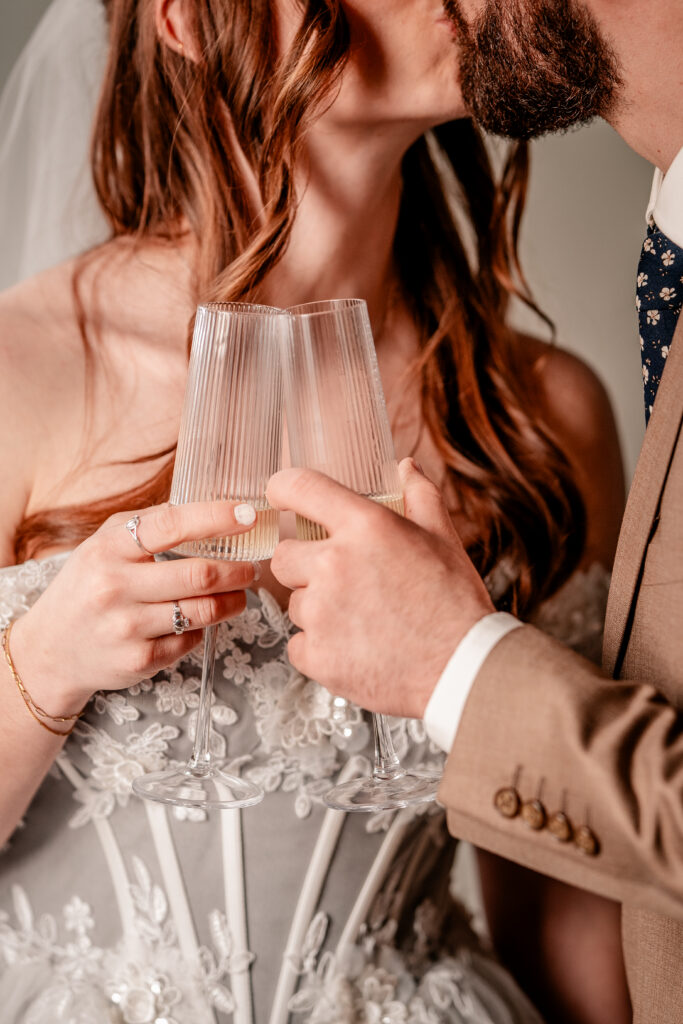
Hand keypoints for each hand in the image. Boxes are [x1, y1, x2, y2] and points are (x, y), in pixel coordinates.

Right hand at [9, 501, 257, 715]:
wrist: (49, 650)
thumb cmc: (86, 587)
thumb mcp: (103, 545)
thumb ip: (147, 524)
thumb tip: (203, 507)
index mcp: (109, 549)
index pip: (171, 525)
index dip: (216, 519)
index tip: (247, 515)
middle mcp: (115, 587)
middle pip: (200, 574)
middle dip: (238, 569)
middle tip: (251, 566)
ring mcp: (127, 628)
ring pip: (204, 611)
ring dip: (233, 600)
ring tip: (239, 593)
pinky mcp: (139, 661)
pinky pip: (191, 640)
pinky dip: (204, 628)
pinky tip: (202, 620)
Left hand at [267, 459, 493, 718]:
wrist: (463, 667)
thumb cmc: (454, 602)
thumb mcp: (443, 537)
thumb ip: (419, 496)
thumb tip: (405, 467)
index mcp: (364, 526)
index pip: (298, 487)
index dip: (283, 489)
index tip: (281, 496)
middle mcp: (334, 564)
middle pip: (283, 556)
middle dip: (304, 565)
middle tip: (341, 581)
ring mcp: (322, 612)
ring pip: (295, 603)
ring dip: (317, 610)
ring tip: (361, 620)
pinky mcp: (317, 655)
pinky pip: (298, 644)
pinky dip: (320, 648)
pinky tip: (355, 647)